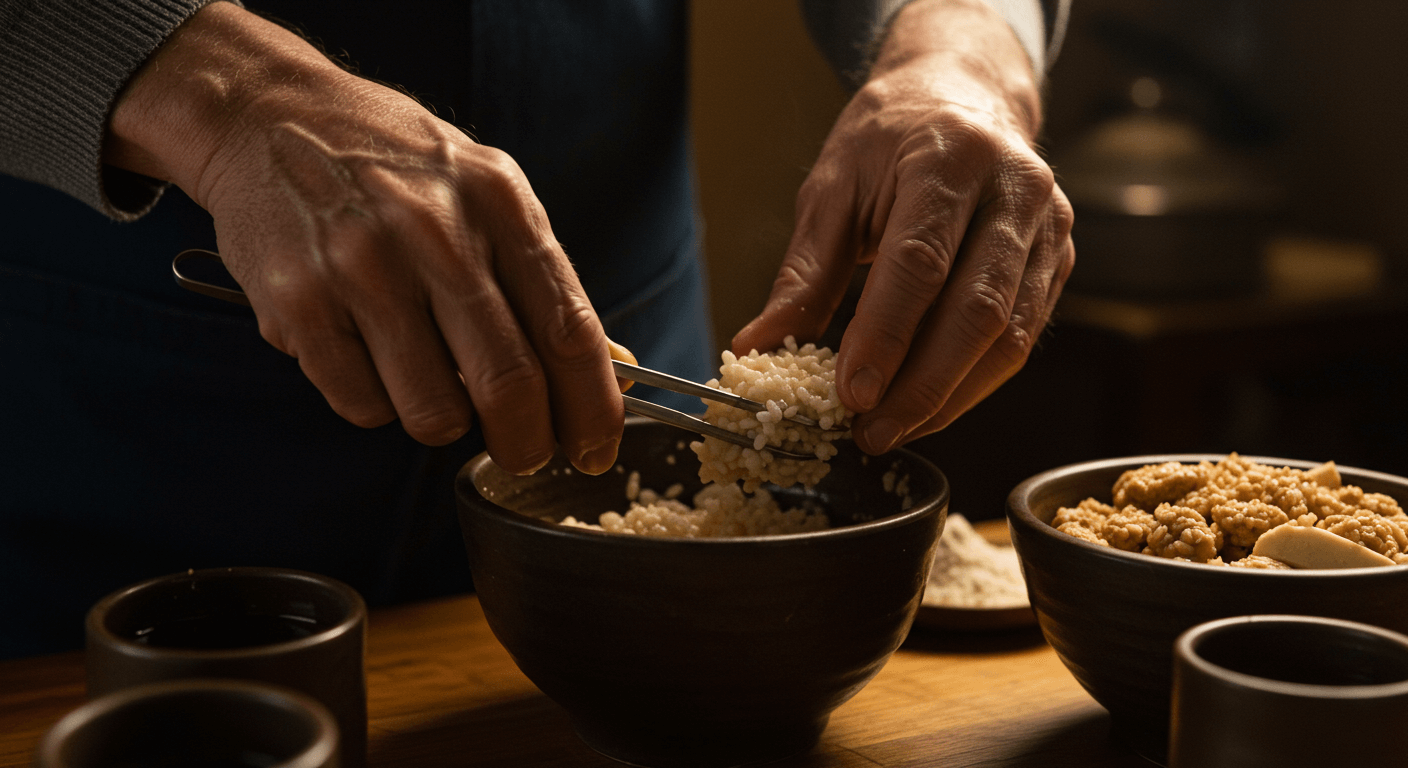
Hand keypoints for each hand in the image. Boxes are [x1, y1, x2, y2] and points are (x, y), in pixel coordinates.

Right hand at [105, 3, 623, 473]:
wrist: (268, 116)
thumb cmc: (393, 164)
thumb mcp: (485, 191)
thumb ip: (541, 277)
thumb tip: (615, 363)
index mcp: (498, 202)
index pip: (569, 330)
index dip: (591, 408)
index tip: (594, 449)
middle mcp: (435, 232)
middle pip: (509, 385)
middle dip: (526, 444)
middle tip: (523, 453)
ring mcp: (362, 268)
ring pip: (434, 412)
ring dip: (444, 421)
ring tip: (428, 378)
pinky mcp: (298, 303)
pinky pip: (362, 406)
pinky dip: (376, 403)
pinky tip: (367, 353)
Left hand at [733, 0, 1074, 454]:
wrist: (962, 93)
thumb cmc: (889, 139)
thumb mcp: (832, 189)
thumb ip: (803, 274)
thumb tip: (759, 346)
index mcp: (951, 158)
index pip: (920, 263)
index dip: (886, 337)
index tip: (852, 396)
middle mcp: (1015, 189)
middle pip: (977, 310)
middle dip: (922, 385)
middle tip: (871, 433)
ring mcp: (1049, 226)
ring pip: (1010, 335)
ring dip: (951, 396)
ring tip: (894, 430)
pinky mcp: (1061, 257)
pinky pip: (1024, 335)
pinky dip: (976, 381)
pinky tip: (933, 405)